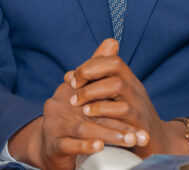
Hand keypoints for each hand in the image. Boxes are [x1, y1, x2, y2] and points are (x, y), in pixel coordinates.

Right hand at [9, 42, 148, 169]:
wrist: (47, 146)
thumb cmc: (70, 118)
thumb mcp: (83, 94)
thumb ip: (97, 69)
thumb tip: (113, 41)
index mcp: (67, 90)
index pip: (93, 90)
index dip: (116, 99)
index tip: (138, 109)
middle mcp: (59, 105)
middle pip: (91, 110)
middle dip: (119, 123)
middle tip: (141, 134)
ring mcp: (54, 125)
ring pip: (83, 128)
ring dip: (108, 134)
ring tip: (129, 141)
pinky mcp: (53, 145)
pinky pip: (68, 144)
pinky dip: (84, 145)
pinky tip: (99, 146)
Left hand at [69, 38, 188, 157]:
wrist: (157, 144)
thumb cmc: (129, 121)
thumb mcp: (113, 101)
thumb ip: (93, 87)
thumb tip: (68, 75)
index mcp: (129, 80)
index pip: (112, 59)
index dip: (90, 64)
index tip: (74, 78)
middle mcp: (135, 88)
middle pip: (114, 66)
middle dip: (89, 74)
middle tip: (73, 88)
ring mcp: (139, 104)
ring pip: (117, 85)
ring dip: (93, 92)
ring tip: (78, 103)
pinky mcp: (140, 123)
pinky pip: (123, 111)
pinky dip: (102, 110)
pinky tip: (88, 114)